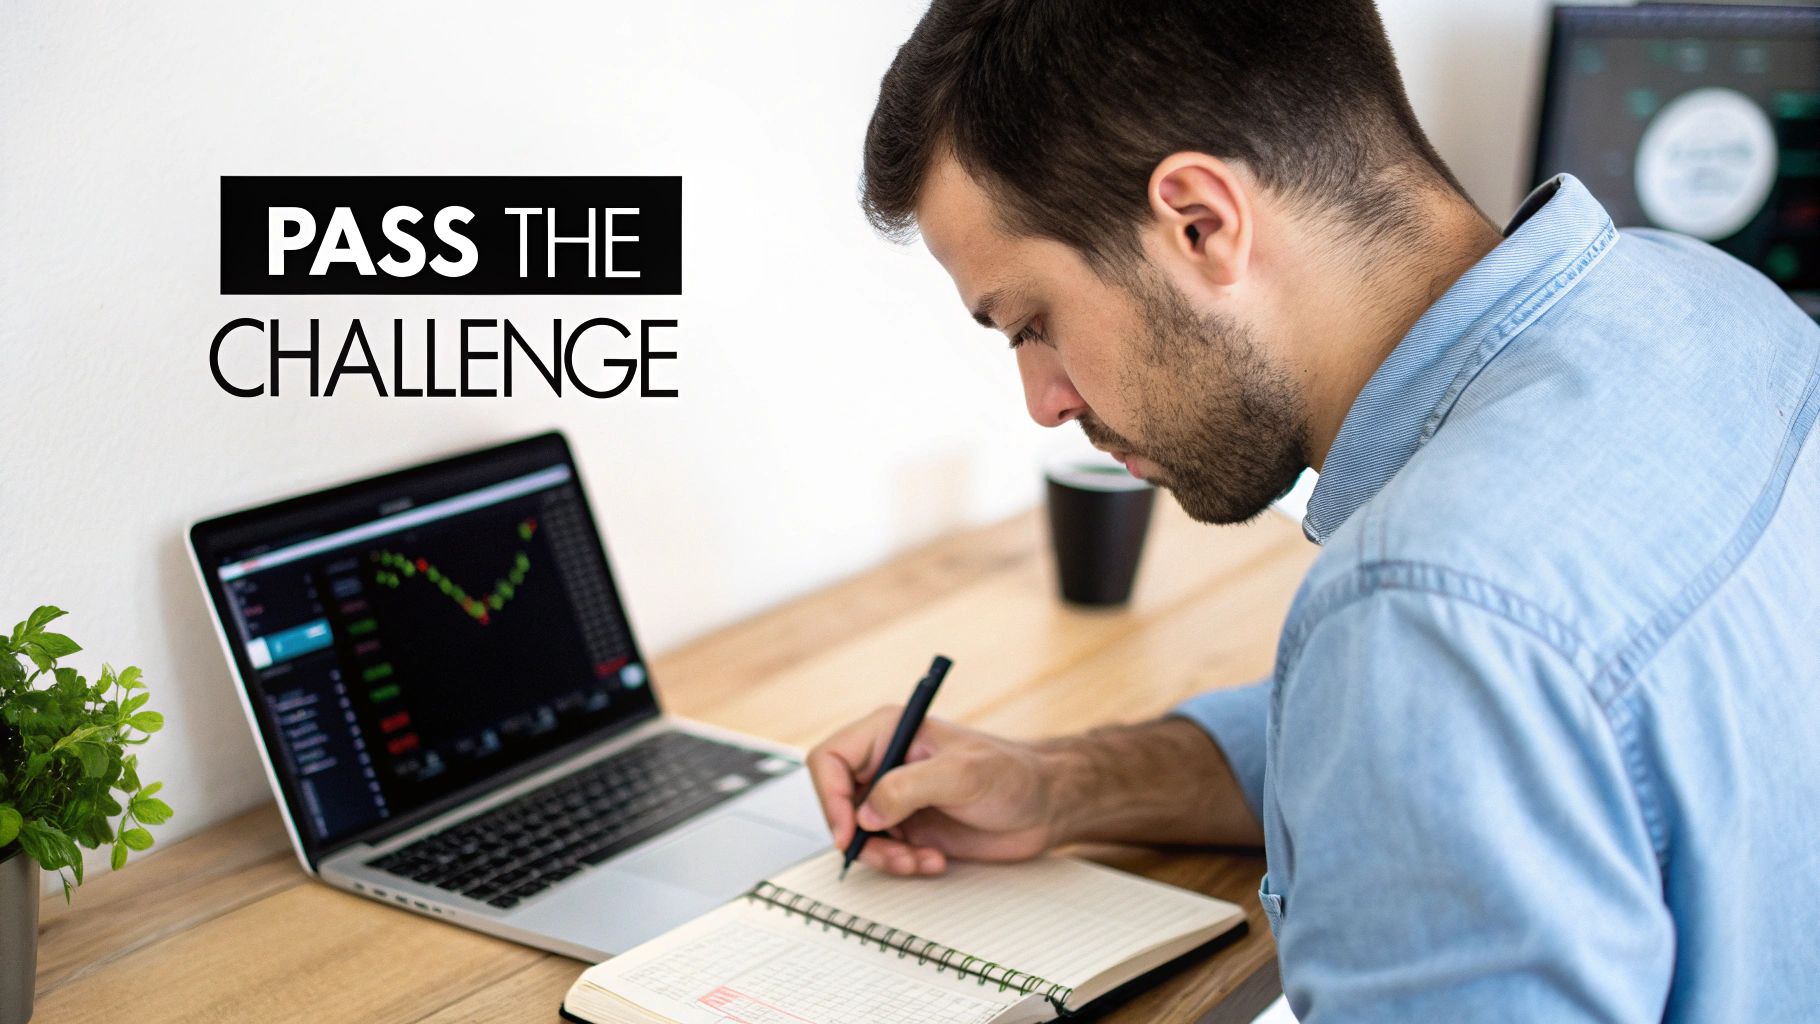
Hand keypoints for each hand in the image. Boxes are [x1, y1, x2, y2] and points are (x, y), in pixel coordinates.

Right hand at [806, 707, 1059, 876]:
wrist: (1046, 806)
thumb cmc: (1014, 774)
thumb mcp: (961, 774)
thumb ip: (907, 787)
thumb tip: (865, 813)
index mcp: (890, 732)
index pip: (830, 758)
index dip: (831, 797)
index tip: (850, 831)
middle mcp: (887, 762)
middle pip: (838, 801)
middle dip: (861, 836)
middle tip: (892, 855)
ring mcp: (896, 796)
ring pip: (858, 834)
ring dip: (884, 856)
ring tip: (919, 860)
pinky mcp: (909, 825)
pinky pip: (884, 851)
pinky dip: (902, 863)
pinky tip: (933, 860)